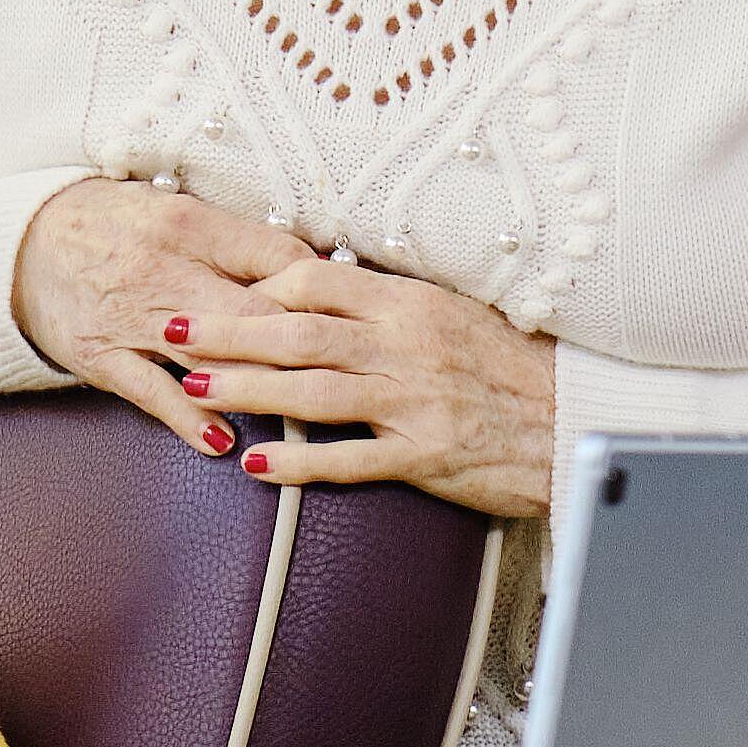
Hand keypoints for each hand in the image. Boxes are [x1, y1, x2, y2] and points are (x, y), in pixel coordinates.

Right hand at [14, 177, 335, 463]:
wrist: (21, 245)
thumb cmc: (110, 226)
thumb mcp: (173, 211)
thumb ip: (234, 241)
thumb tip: (306, 266)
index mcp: (190, 226)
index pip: (277, 259)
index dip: (320, 290)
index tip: (344, 315)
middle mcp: (164, 272)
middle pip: (255, 314)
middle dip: (303, 346)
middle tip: (340, 372)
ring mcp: (133, 320)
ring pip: (212, 357)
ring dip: (260, 387)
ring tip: (302, 414)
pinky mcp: (103, 357)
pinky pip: (153, 393)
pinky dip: (189, 418)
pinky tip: (222, 439)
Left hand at [214, 249, 558, 515]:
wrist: (577, 423)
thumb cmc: (512, 370)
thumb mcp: (453, 317)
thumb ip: (389, 306)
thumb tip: (324, 286)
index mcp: (411, 305)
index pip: (318, 279)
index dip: (260, 285)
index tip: (217, 292)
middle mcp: (408, 346)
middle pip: (300, 332)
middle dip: (228, 331)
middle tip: (170, 328)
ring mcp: (416, 401)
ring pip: (314, 391)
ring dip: (247, 390)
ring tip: (193, 390)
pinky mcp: (426, 454)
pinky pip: (351, 459)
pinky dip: (299, 463)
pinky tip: (253, 467)